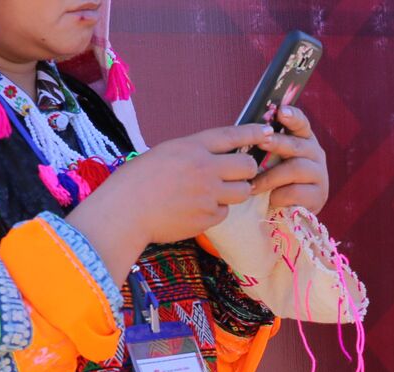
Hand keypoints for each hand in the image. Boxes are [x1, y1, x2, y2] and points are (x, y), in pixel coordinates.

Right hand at [68, 124, 270, 277]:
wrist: (125, 212)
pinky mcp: (208, 218)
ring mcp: (209, 195)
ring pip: (242, 192)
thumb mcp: (164, 153)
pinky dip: (215, 211)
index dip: (252, 133)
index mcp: (192, 147)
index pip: (231, 136)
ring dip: (235, 192)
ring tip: (215, 192)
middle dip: (247, 170)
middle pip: (247, 167)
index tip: (268, 131)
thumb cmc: (136, 181)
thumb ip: (192, 154)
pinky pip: (224, 212)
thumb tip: (214, 158)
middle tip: (239, 174)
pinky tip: (196, 209)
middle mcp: (205, 168)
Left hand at [251, 105, 329, 214]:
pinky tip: (271, 200)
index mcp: (304, 140)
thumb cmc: (274, 182)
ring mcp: (320, 175)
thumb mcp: (269, 161)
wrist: (288, 213)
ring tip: (252, 185)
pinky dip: (280, 196)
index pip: (301, 124)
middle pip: (296, 145)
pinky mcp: (319, 196)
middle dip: (277, 143)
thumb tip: (245, 134)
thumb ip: (264, 147)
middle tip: (260, 142)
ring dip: (270, 177)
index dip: (293, 116)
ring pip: (295, 169)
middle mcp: (315, 154)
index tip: (281, 112)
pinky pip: (296, 191)